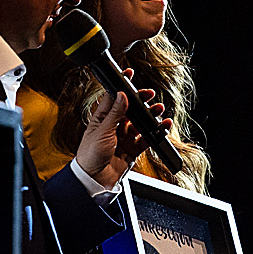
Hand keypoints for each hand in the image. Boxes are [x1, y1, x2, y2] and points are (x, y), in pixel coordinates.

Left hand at [75, 68, 172, 188]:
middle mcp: (114, 126)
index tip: (129, 74)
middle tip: (150, 95)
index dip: (122, 86)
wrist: (94, 179)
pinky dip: (155, 132)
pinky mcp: (132, 148)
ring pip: (140, 122)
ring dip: (150, 116)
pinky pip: (146, 138)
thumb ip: (115, 113)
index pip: (114, 98)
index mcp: (102, 118)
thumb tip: (122, 94)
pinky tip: (162, 126)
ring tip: (159, 110)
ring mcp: (124, 137)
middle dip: (141, 101)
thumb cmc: (90, 155)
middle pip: (130, 109)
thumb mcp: (102, 131)